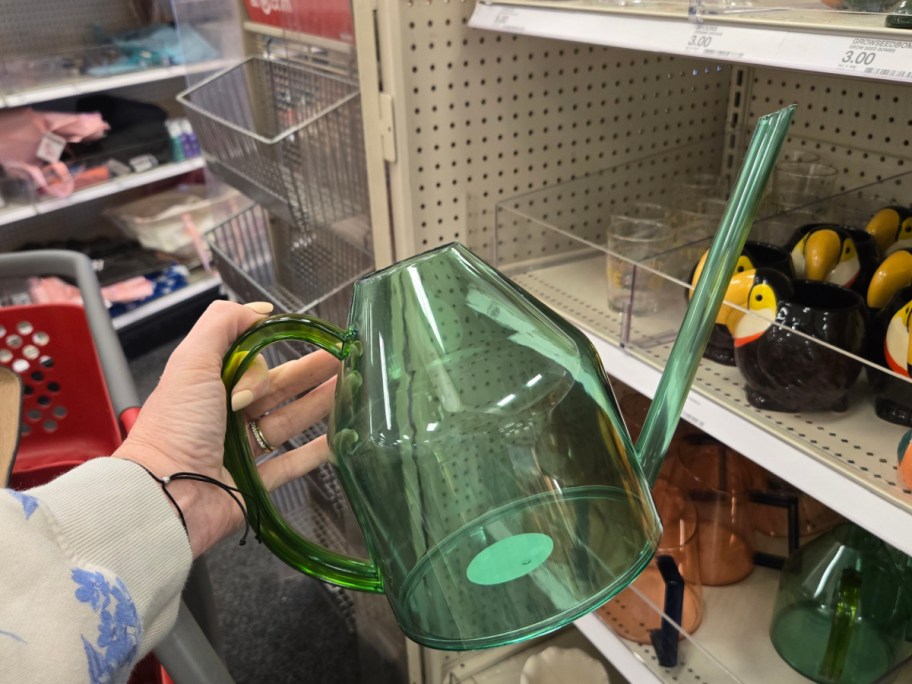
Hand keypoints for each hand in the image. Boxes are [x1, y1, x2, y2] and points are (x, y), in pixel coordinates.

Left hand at [113, 300, 337, 556]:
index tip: (290, 348)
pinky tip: (338, 438)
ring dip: (319, 405)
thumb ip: (223, 324)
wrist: (164, 494)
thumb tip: (261, 309)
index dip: (269, 355)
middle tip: (342, 357)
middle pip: (277, 390)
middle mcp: (225, 417)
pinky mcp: (253, 485)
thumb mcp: (192, 361)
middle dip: (310, 373)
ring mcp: (240, 451)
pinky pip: (290, 465)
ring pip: (288, 422)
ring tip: (350, 389)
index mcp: (208, 387)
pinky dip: (315, 452)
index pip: (250, 363)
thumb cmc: (175, 426)